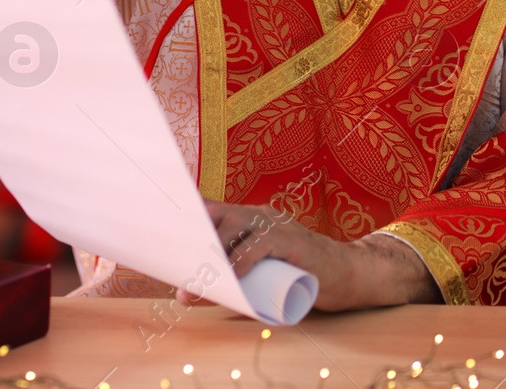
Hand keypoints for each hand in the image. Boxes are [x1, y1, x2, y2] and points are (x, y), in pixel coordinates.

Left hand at [178, 198, 440, 310]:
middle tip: (168, 267)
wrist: (349, 276)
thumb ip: (227, 283)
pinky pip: (261, 245)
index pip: (209, 210)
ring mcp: (275, 224)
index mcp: (247, 219)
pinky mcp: (292, 240)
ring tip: (191, 284)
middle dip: (189, 243)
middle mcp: (258, 215)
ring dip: (209, 258)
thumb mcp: (258, 278)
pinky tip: (231, 275)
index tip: (156, 225)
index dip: (183, 215)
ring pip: (233, 230)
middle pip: (214, 219)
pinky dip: (242, 260)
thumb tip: (186, 295)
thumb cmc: (300, 275)